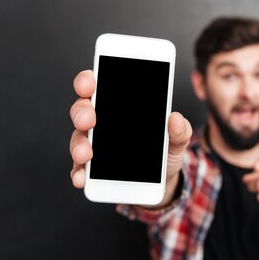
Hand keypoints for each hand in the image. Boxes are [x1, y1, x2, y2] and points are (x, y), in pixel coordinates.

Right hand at [68, 70, 191, 205]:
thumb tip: (176, 119)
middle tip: (89, 119)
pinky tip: (82, 178)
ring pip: (79, 138)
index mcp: (119, 105)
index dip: (88, 80)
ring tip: (86, 154)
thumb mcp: (176, 138)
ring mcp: (94, 144)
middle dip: (82, 112)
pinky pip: (80, 168)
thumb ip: (180, 129)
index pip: (98, 84)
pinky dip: (79, 172)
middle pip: (82, 108)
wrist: (164, 179)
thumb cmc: (165, 149)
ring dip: (79, 144)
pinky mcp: (92, 168)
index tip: (90, 84)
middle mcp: (102, 120)